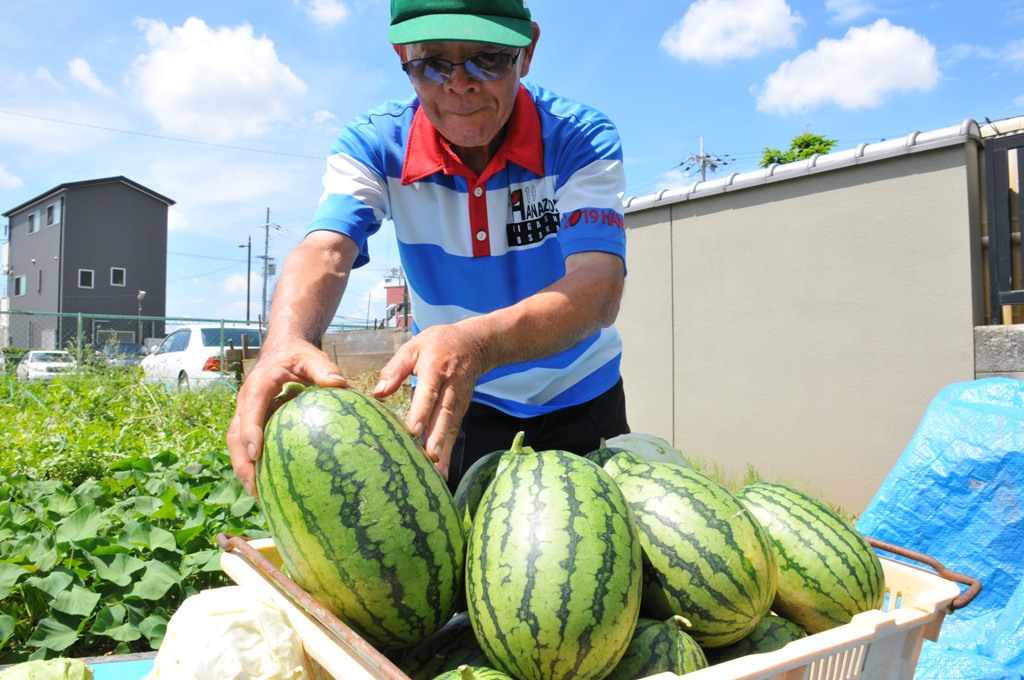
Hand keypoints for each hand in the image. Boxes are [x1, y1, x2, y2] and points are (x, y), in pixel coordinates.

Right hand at [227, 336, 347, 495]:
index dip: (250, 432)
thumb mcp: (311, 357)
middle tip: (253, 487)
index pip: (250, 410)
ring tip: (257, 494)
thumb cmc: (298, 356)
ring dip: (244, 469)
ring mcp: (246, 414)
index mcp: (258, 386)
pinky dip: (253, 465)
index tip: (257, 454)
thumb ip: (324, 369)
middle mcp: (246, 402)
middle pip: (235, 436)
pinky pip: (247, 446)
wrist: (282, 350)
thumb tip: (340, 385)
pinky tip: (268, 485)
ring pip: (236, 445)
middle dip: (241, 462)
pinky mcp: (252, 422)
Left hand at [373, 322, 491, 478]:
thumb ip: (395, 369)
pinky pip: (455, 431)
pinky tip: (442, 470)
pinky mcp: (463, 409)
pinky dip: (449, 450)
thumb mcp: (414, 347)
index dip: (422, 411)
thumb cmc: (439, 344)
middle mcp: (451, 386)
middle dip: (437, 438)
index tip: (413, 430)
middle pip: (445, 414)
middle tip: (430, 458)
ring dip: (445, 450)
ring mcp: (460, 399)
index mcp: (436, 368)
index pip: (429, 391)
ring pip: (452, 426)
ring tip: (438, 473)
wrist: (476, 344)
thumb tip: (378, 393)